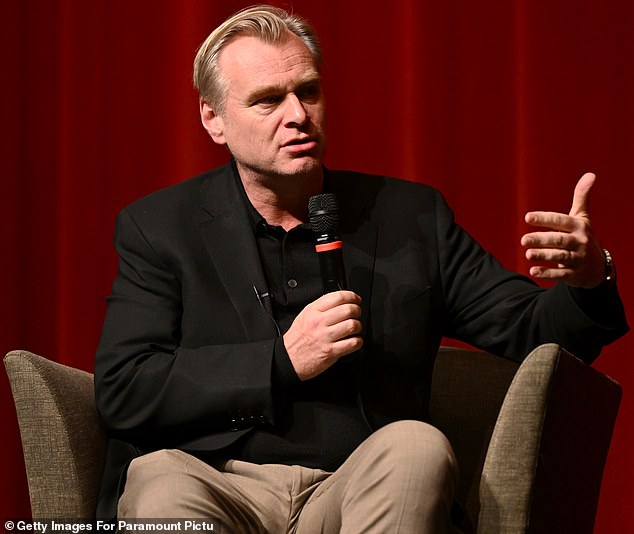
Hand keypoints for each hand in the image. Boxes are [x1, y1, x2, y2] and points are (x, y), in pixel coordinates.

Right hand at [283, 290, 362, 380]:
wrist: (289, 358)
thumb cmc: (298, 338)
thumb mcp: (305, 315)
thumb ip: (321, 307)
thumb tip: (341, 301)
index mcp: (313, 311)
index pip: (338, 297)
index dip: (352, 296)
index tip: (356, 299)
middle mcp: (319, 323)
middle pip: (348, 310)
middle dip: (357, 310)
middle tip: (356, 314)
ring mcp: (325, 337)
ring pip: (352, 325)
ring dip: (358, 326)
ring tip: (354, 328)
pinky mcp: (331, 352)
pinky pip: (353, 343)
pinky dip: (357, 341)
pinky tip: (353, 340)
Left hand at [521, 172, 605, 287]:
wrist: (598, 267)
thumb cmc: (583, 236)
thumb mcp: (583, 218)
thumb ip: (582, 197)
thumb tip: (590, 174)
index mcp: (579, 226)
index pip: (561, 221)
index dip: (545, 219)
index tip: (527, 217)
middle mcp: (579, 242)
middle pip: (559, 240)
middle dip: (541, 239)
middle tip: (523, 240)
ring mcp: (578, 259)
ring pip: (560, 257)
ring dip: (544, 256)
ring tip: (527, 254)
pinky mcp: (575, 274)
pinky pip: (561, 275)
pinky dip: (547, 273)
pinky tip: (533, 271)